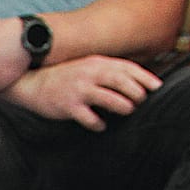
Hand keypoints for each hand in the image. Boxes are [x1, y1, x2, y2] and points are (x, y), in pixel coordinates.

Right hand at [3, 55, 159, 130]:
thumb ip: (108, 72)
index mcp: (96, 63)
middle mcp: (89, 74)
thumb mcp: (87, 67)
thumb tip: (133, 83)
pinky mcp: (68, 106)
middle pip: (121, 81)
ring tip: (127, 110)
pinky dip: (98, 123)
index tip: (157, 87)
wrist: (33, 83)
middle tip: (141, 101)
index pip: (126, 68)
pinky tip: (101, 126)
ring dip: (123, 106)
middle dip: (136, 92)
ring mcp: (79, 90)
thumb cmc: (65, 78)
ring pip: (109, 98)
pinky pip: (89, 118)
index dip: (145, 77)